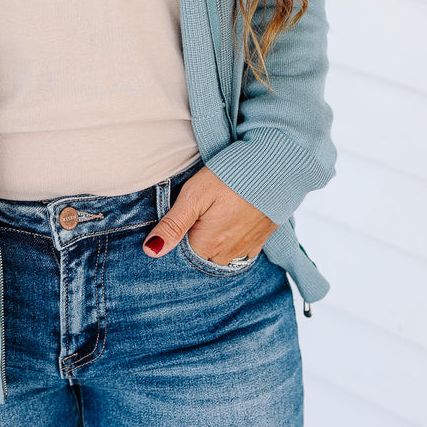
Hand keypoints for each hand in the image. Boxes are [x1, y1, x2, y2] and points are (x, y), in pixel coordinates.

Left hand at [142, 164, 276, 263]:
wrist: (275, 167)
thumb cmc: (230, 177)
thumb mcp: (194, 195)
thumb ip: (173, 225)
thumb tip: (151, 251)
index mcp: (208, 244)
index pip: (181, 257)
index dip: (174, 242)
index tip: (175, 225)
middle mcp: (227, 254)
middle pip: (200, 258)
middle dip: (192, 245)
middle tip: (193, 218)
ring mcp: (246, 249)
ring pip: (219, 258)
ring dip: (211, 247)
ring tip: (209, 222)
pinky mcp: (260, 241)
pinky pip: (239, 254)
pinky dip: (229, 246)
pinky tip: (227, 228)